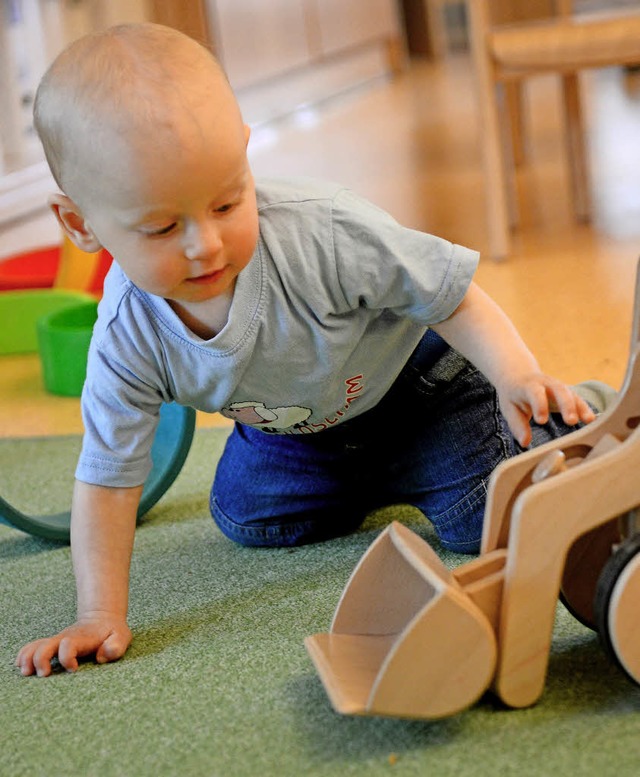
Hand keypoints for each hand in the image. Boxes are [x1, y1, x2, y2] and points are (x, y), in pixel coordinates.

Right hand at [15, 615, 131, 676]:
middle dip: (40, 660)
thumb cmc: (112, 632)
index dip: (68, 658)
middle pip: (45, 646)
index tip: (74, 669)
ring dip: (27, 659)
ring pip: (35, 646)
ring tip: (26, 673)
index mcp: (81, 638)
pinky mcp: (52, 644)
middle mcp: (65, 639)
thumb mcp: (121, 636)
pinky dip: (24, 655)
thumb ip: (116, 646)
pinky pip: (32, 647)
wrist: (102, 618)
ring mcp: (57, 641)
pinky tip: (20, 665)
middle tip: (44, 674)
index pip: (68, 645)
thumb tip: (102, 657)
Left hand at [498, 373, 595, 447]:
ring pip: (571, 393)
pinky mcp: (566, 392)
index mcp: (528, 386)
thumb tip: (524, 442)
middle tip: (570, 421)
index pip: (535, 392)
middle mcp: (545, 383)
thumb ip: (517, 425)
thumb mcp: (509, 408)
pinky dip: (585, 408)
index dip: (539, 405)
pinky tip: (592, 420)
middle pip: (559, 390)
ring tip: (589, 421)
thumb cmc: (513, 396)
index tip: (541, 421)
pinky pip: (577, 399)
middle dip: (566, 404)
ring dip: (580, 407)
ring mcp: (558, 386)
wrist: (518, 375)